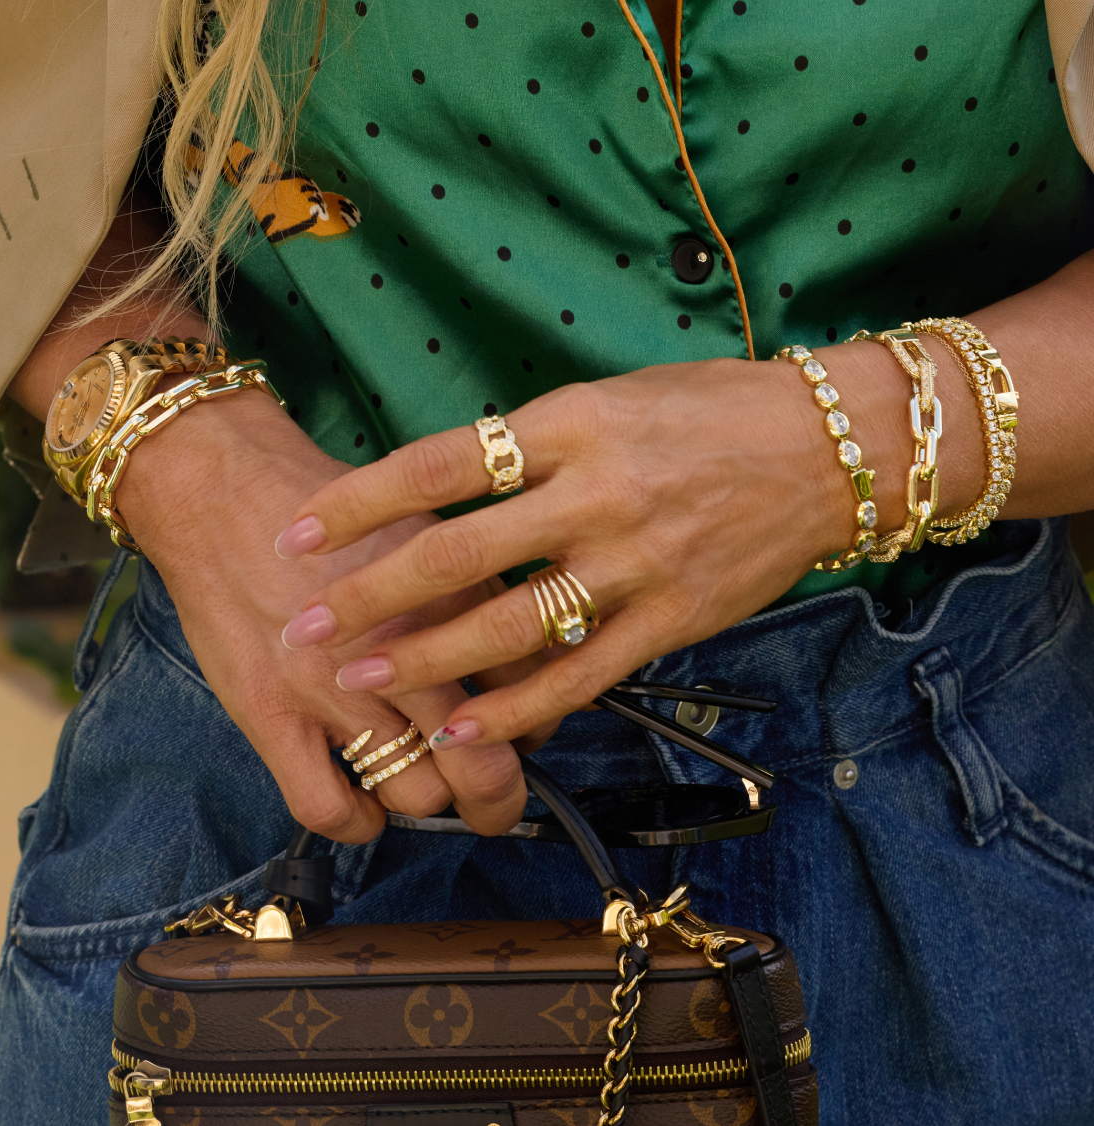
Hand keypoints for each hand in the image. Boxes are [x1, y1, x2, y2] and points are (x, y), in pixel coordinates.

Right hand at [116, 388, 526, 840]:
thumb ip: (475, 590)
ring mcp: (332, 686)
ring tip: (418, 778)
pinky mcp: (271, 714)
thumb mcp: (425, 528)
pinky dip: (356, 820)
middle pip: (481, 764)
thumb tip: (524, 652)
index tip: (524, 730)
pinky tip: (362, 801)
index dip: (535, 723)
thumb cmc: (329, 511)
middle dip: (499, 796)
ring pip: (415, 792)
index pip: (526, 691)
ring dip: (426, 799)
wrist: (221, 490)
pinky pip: (328, 806)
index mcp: (449, 595)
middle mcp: (400, 646)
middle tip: (496, 800)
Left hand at [274, 347, 931, 748]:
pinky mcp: (674, 618)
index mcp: (572, 423)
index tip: (301, 531)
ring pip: (512, 625)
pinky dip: (520, 707)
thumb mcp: (612, 397)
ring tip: (363, 681)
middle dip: (371, 595)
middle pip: (460, 553)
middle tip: (304, 627)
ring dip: (429, 659)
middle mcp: (597, 492)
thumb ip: (534, 442)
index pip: (441, 464)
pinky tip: (466, 731)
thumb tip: (447, 483)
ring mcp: (638, 562)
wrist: (827, 447)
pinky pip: (583, 673)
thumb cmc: (710, 408)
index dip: (361, 501)